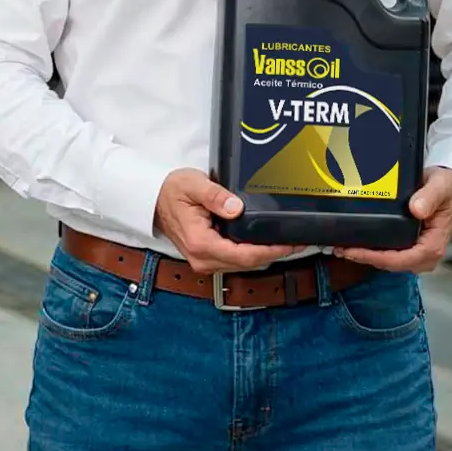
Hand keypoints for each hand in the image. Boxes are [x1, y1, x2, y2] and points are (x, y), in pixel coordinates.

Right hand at [153, 168, 301, 274]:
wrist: (153, 199)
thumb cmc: (171, 191)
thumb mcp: (194, 185)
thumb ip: (216, 196)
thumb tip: (237, 208)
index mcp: (200, 243)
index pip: (243, 255)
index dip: (270, 251)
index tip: (290, 244)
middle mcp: (202, 258)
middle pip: (247, 264)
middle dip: (274, 254)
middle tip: (299, 241)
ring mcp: (204, 261)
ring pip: (242, 265)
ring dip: (266, 255)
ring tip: (288, 242)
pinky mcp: (207, 257)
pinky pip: (235, 260)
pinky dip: (253, 254)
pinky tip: (266, 243)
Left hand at [334, 167, 451, 273]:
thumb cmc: (447, 189)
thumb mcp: (441, 186)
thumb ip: (429, 196)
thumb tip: (416, 209)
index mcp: (433, 246)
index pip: (401, 259)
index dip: (376, 258)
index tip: (355, 251)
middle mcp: (425, 256)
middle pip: (390, 264)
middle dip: (365, 258)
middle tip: (341, 248)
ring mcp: (417, 254)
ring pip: (387, 262)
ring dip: (366, 256)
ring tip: (343, 247)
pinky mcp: (410, 249)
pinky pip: (389, 255)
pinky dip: (372, 251)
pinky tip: (356, 244)